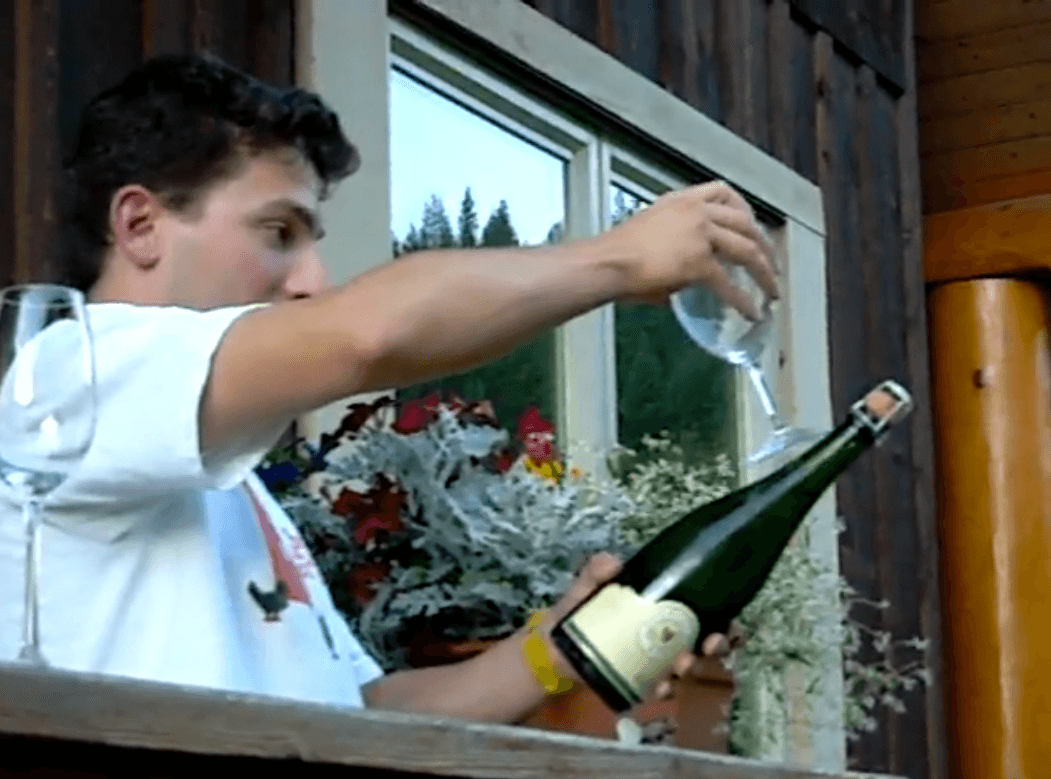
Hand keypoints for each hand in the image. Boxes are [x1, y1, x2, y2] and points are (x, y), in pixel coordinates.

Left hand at [538, 552, 731, 701]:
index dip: (724, 620)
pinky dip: (665, 688)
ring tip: (681, 665)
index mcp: (662, 606)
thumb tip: (614, 561)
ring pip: (689, 666)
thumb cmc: (577, 612)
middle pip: (706, 641)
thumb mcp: (587, 586)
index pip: (705, 611)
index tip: (725, 624)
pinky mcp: (641, 681)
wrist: (552, 648)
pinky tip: (660, 687)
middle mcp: (667, 634)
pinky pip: (661, 688)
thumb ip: (597, 570)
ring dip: (692, 667)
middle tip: (707, 646)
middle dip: (716, 645)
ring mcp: (656, 660)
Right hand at [597, 181, 778, 319]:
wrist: (605, 262)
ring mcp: (700, 234)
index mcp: (680, 202)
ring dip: (764, 271)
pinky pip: (729, 283)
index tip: (751, 223)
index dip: (744, 208)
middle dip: (763, 244)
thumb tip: (672, 289)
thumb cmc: (613, 255)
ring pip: (747, 249)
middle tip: (771, 264)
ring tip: (771, 290)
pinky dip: (742, 300)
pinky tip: (750, 312)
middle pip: (744, 222)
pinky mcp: (699, 262)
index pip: (722, 191)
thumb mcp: (645, 238)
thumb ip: (668, 254)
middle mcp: (695, 212)